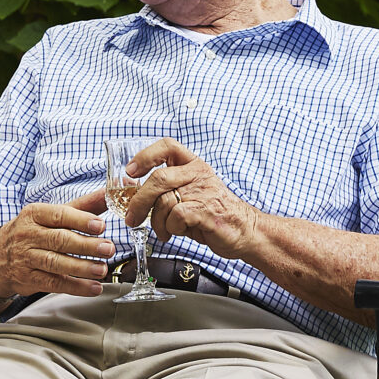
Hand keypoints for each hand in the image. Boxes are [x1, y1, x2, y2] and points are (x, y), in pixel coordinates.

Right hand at [0, 193, 114, 297]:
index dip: (81, 220)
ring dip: (82, 268)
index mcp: (34, 214)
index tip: (100, 225)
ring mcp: (26, 258)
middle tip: (107, 248)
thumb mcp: (50, 215)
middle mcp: (27, 235)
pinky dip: (75, 287)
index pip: (59, 215)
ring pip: (56, 263)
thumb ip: (82, 206)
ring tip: (102, 269)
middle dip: (86, 245)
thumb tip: (109, 193)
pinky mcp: (28, 279)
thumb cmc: (31, 232)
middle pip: (59, 240)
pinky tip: (93, 287)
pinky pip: (53, 284)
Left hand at [120, 140, 261, 260]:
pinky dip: (170, 228)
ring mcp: (203, 191)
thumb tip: (135, 193)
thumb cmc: (215, 214)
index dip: (145, 156)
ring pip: (163, 201)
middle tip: (132, 217)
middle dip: (139, 201)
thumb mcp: (192, 193)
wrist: (246, 230)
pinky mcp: (205, 210)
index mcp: (194, 165)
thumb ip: (169, 189)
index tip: (131, 171)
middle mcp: (198, 174)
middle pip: (158, 178)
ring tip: (163, 231)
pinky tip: (177, 232)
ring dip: (156, 222)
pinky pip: (175, 216)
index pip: (167, 146)